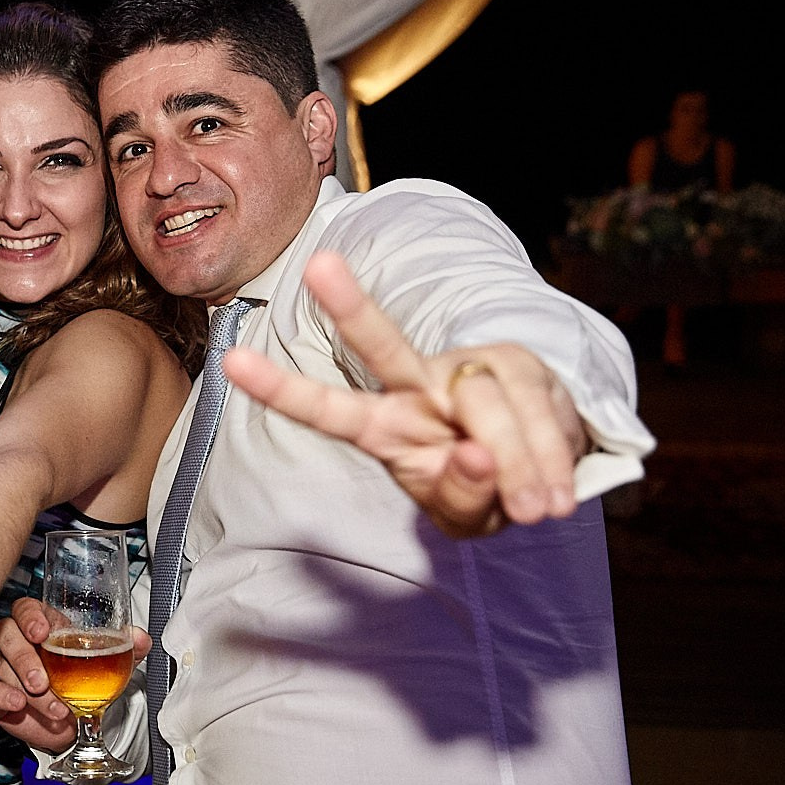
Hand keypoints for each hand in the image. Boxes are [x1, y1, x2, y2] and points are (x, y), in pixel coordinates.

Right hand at [0, 595, 151, 751]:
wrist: (74, 719)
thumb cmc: (86, 680)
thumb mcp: (111, 662)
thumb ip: (126, 647)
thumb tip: (140, 637)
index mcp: (45, 625)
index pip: (26, 608)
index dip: (30, 616)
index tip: (42, 632)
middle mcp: (20, 641)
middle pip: (7, 634)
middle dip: (24, 657)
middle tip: (43, 681)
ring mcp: (5, 666)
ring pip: (2, 666)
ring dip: (27, 689)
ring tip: (54, 707)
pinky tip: (17, 703)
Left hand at [222, 252, 586, 537]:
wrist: (546, 474)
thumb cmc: (484, 494)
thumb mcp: (467, 518)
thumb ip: (461, 496)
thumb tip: (474, 455)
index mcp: (384, 428)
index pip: (328, 410)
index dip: (282, 390)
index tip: (231, 362)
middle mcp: (417, 387)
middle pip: (383, 346)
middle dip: (350, 309)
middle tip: (318, 265)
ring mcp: (468, 371)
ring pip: (483, 403)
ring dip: (516, 464)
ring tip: (536, 510)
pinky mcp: (520, 368)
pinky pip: (533, 410)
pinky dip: (547, 459)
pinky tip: (553, 494)